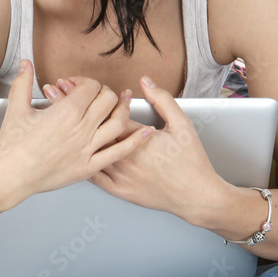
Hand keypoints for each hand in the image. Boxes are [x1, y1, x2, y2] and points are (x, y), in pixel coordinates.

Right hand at [0, 61, 152, 203]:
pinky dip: (136, 141)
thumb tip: (26, 63)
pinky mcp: (89, 167)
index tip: (79, 85)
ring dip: (124, 109)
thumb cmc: (11, 146)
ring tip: (125, 102)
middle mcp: (81, 128)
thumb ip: (23, 82)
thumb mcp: (16, 108)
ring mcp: (88, 149)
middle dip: (104, 93)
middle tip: (99, 94)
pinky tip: (145, 133)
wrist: (9, 176)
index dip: (87, 82)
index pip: (91, 87)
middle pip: (108, 100)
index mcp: (66, 111)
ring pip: (118, 122)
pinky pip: (119, 152)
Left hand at [88, 75, 227, 223]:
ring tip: (81, 133)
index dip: (107, 105)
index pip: (111, 114)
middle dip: (91, 120)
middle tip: (89, 114)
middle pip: (97, 132)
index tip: (107, 102)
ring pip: (93, 153)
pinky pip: (95, 177)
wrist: (196, 194)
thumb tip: (145, 81)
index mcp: (138, 138)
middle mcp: (126, 156)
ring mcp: (121, 175)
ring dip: (86, 141)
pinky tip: (86, 157)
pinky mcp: (120, 191)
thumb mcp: (181, 124)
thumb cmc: (191, 162)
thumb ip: (161, 99)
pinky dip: (87, 164)